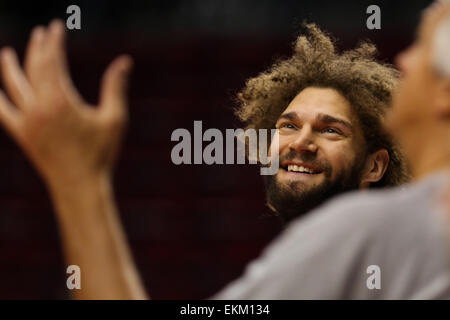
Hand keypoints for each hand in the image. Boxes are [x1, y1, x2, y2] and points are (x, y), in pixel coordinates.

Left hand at [0, 20, 132, 189]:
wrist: (79, 186)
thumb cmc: (100, 154)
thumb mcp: (114, 119)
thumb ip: (116, 87)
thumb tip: (125, 61)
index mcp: (59, 101)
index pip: (52, 61)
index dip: (54, 41)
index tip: (56, 26)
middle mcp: (37, 108)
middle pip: (33, 69)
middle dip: (37, 48)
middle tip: (42, 33)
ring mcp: (26, 122)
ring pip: (13, 87)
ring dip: (10, 67)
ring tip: (6, 53)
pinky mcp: (22, 135)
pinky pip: (2, 111)